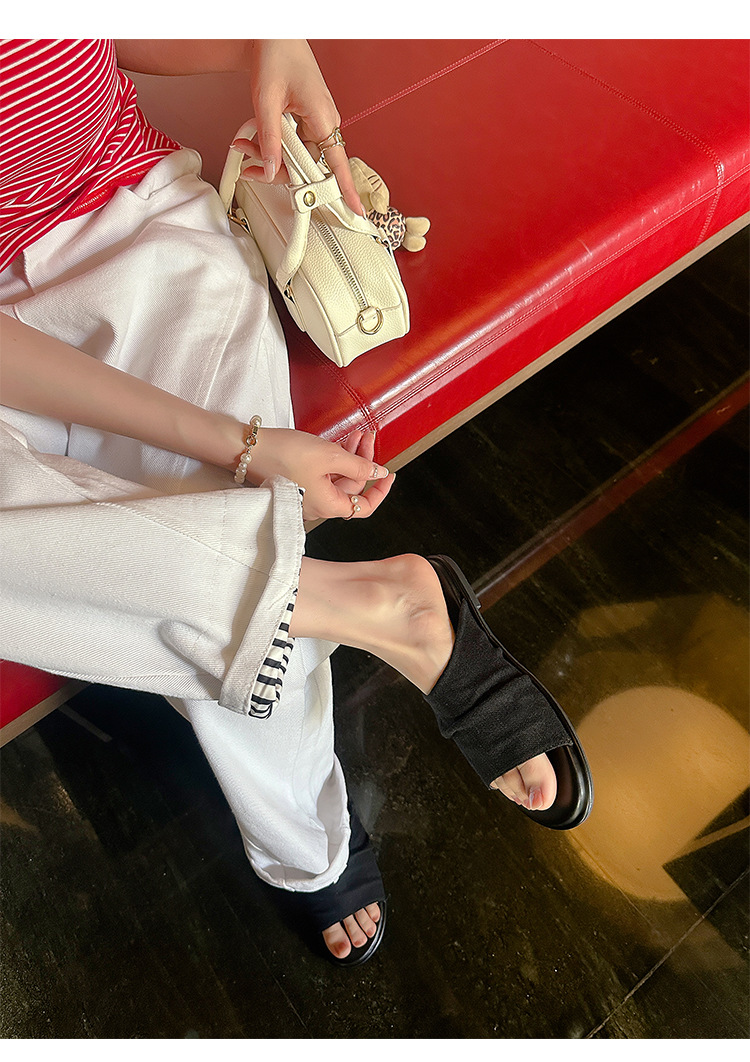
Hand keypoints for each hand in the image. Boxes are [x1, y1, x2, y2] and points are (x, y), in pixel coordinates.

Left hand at [230, 39, 364, 215]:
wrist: (276, 37)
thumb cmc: (277, 57)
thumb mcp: (267, 101)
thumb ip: (269, 139)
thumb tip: (271, 169)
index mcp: (324, 119)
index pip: (337, 164)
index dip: (345, 190)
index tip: (355, 210)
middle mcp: (325, 124)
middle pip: (308, 167)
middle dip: (276, 169)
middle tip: (250, 165)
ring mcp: (317, 124)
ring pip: (297, 158)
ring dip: (269, 157)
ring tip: (245, 145)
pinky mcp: (307, 123)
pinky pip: (293, 146)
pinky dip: (272, 146)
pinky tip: (253, 140)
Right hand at [246, 427, 394, 520]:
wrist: (247, 449)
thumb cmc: (285, 454)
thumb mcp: (330, 456)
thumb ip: (358, 465)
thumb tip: (378, 472)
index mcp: (328, 505)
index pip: (365, 507)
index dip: (380, 491)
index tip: (389, 474)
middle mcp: (317, 506)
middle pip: (350, 487)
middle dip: (362, 461)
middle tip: (366, 437)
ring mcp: (305, 495)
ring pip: (337, 478)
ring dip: (348, 456)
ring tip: (355, 434)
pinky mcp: (295, 484)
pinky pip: (322, 475)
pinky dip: (333, 460)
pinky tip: (338, 442)